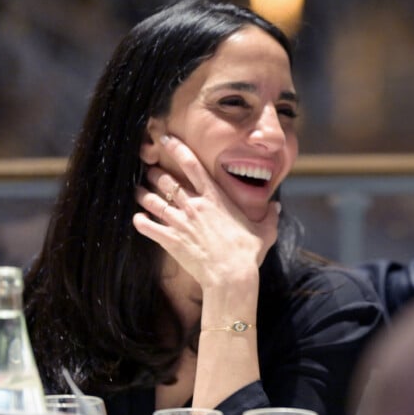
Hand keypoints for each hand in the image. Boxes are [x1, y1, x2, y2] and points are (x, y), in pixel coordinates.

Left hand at [132, 136, 279, 289]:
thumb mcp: (264, 231)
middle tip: (149, 170)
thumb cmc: (247, 252)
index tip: (165, 138)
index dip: (176, 148)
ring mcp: (180, 222)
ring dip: (143, 194)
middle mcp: (194, 205)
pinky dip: (140, 221)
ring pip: (153, 201)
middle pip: (167, 181)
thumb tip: (276, 207)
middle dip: (155, 174)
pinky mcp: (170, 240)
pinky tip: (137, 219)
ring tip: (137, 190)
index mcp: (214, 198)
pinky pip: (148, 227)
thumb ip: (269, 216)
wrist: (230, 276)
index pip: (191, 165)